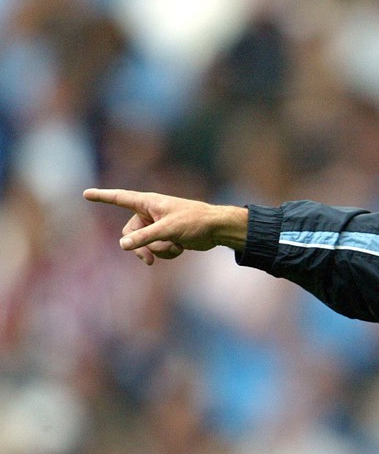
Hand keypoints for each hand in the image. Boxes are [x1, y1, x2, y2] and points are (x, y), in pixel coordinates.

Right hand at [83, 189, 247, 264]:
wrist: (217, 229)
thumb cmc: (194, 221)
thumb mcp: (167, 230)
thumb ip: (144, 237)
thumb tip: (122, 245)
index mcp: (148, 203)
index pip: (120, 198)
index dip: (103, 197)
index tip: (86, 193)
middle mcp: (150, 213)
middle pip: (130, 234)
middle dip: (140, 248)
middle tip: (148, 260)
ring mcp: (158, 226)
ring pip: (144, 244)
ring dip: (159, 250)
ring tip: (176, 246)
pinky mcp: (167, 237)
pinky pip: (157, 249)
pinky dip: (168, 252)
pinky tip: (182, 248)